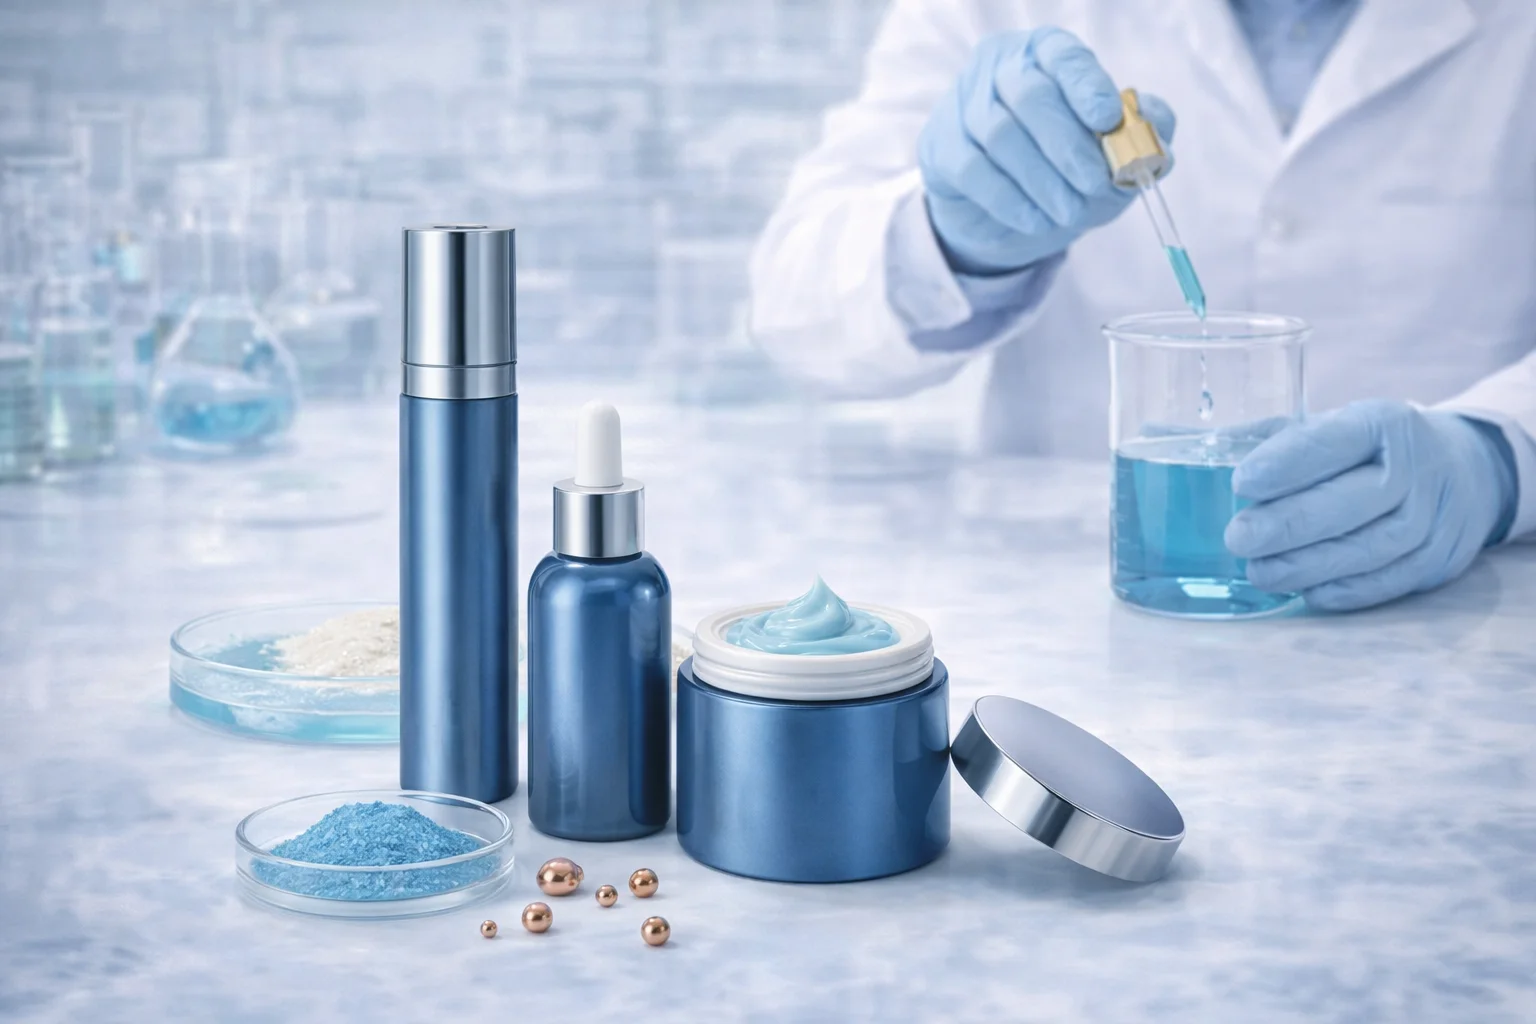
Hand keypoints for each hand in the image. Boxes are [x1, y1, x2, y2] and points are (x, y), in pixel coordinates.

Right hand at [917, 27, 1175, 275]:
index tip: (1108, 120)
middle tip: (1095, 184)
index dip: (1087, 85)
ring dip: (1042, 180)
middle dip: (1068, 145)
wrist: (1009, 212)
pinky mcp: (941, 147)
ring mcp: (963, 105)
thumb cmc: (1066, 167)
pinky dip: (1010, 199)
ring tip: (1070, 211)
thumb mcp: (1113, 151)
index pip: (1064, 55)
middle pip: (1031, 95)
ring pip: (1001, 134)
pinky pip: (974, 170)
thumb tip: (1155, 126)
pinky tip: (1036, 219)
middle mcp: (999, 68)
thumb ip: (1143, 132)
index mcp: (1045, 54)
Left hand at [1225, 400, 1515, 611]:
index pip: (1333, 442)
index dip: (1286, 464)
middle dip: (1289, 525)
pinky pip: (1385, 582)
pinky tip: (1301, 590)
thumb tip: (1184, 444)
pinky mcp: (1436, 560)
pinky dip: (1340, 590)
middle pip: (1351, 502)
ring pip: (1368, 549)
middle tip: (1237, 538)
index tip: (1241, 483)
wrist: (1465, 472)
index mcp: (1381, 423)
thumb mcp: (1333, 426)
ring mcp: (1432, 518)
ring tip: (1258, 572)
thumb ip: (1269, 438)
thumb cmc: (1370, 450)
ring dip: (1307, 566)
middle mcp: (1415, 468)